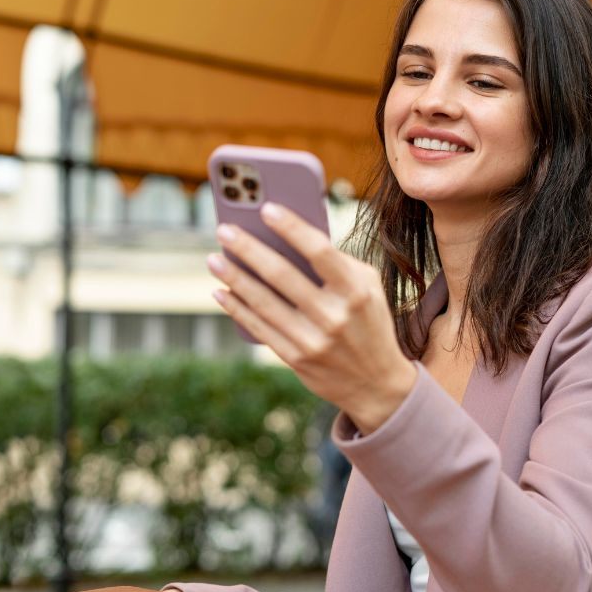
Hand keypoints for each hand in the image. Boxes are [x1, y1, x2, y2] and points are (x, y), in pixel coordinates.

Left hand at [207, 202, 415, 432]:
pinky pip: (259, 329)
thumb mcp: (368, 287)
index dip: (291, 227)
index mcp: (355, 290)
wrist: (377, 383)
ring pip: (263, 302)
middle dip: (248, 249)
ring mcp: (313, 340)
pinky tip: (221, 292)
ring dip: (234, 278)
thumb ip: (337, 262)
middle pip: (282, 275)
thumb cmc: (368, 321)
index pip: (319, 251)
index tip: (266, 208)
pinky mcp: (297, 359)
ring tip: (214, 258)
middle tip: (224, 229)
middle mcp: (334, 315)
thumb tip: (288, 238)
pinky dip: (237, 309)